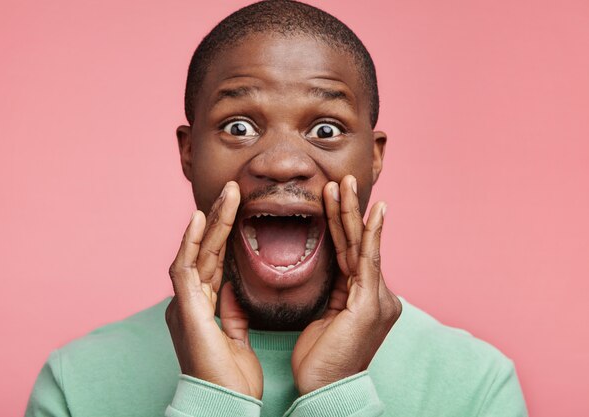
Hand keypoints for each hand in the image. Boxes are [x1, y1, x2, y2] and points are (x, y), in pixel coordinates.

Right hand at [166, 181, 262, 398]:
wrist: (225, 405)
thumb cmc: (231, 379)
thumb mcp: (235, 337)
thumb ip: (231, 311)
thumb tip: (233, 288)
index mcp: (201, 307)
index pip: (214, 261)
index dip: (225, 234)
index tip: (239, 209)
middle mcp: (189, 301)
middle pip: (206, 250)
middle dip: (219, 219)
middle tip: (234, 190)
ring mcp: (184, 303)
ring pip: (197, 252)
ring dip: (212, 222)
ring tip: (227, 195)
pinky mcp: (185, 309)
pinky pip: (185, 268)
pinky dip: (193, 242)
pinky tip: (201, 219)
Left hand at [291, 175, 401, 394]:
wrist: (325, 391)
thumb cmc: (320, 361)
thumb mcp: (323, 319)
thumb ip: (330, 293)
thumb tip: (324, 272)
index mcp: (363, 298)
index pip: (349, 253)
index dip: (340, 225)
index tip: (332, 198)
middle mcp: (376, 295)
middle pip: (358, 243)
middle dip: (348, 210)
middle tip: (342, 180)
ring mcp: (377, 299)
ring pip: (361, 246)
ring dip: (352, 213)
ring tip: (343, 184)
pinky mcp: (371, 304)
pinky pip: (368, 261)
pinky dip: (370, 234)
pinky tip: (372, 212)